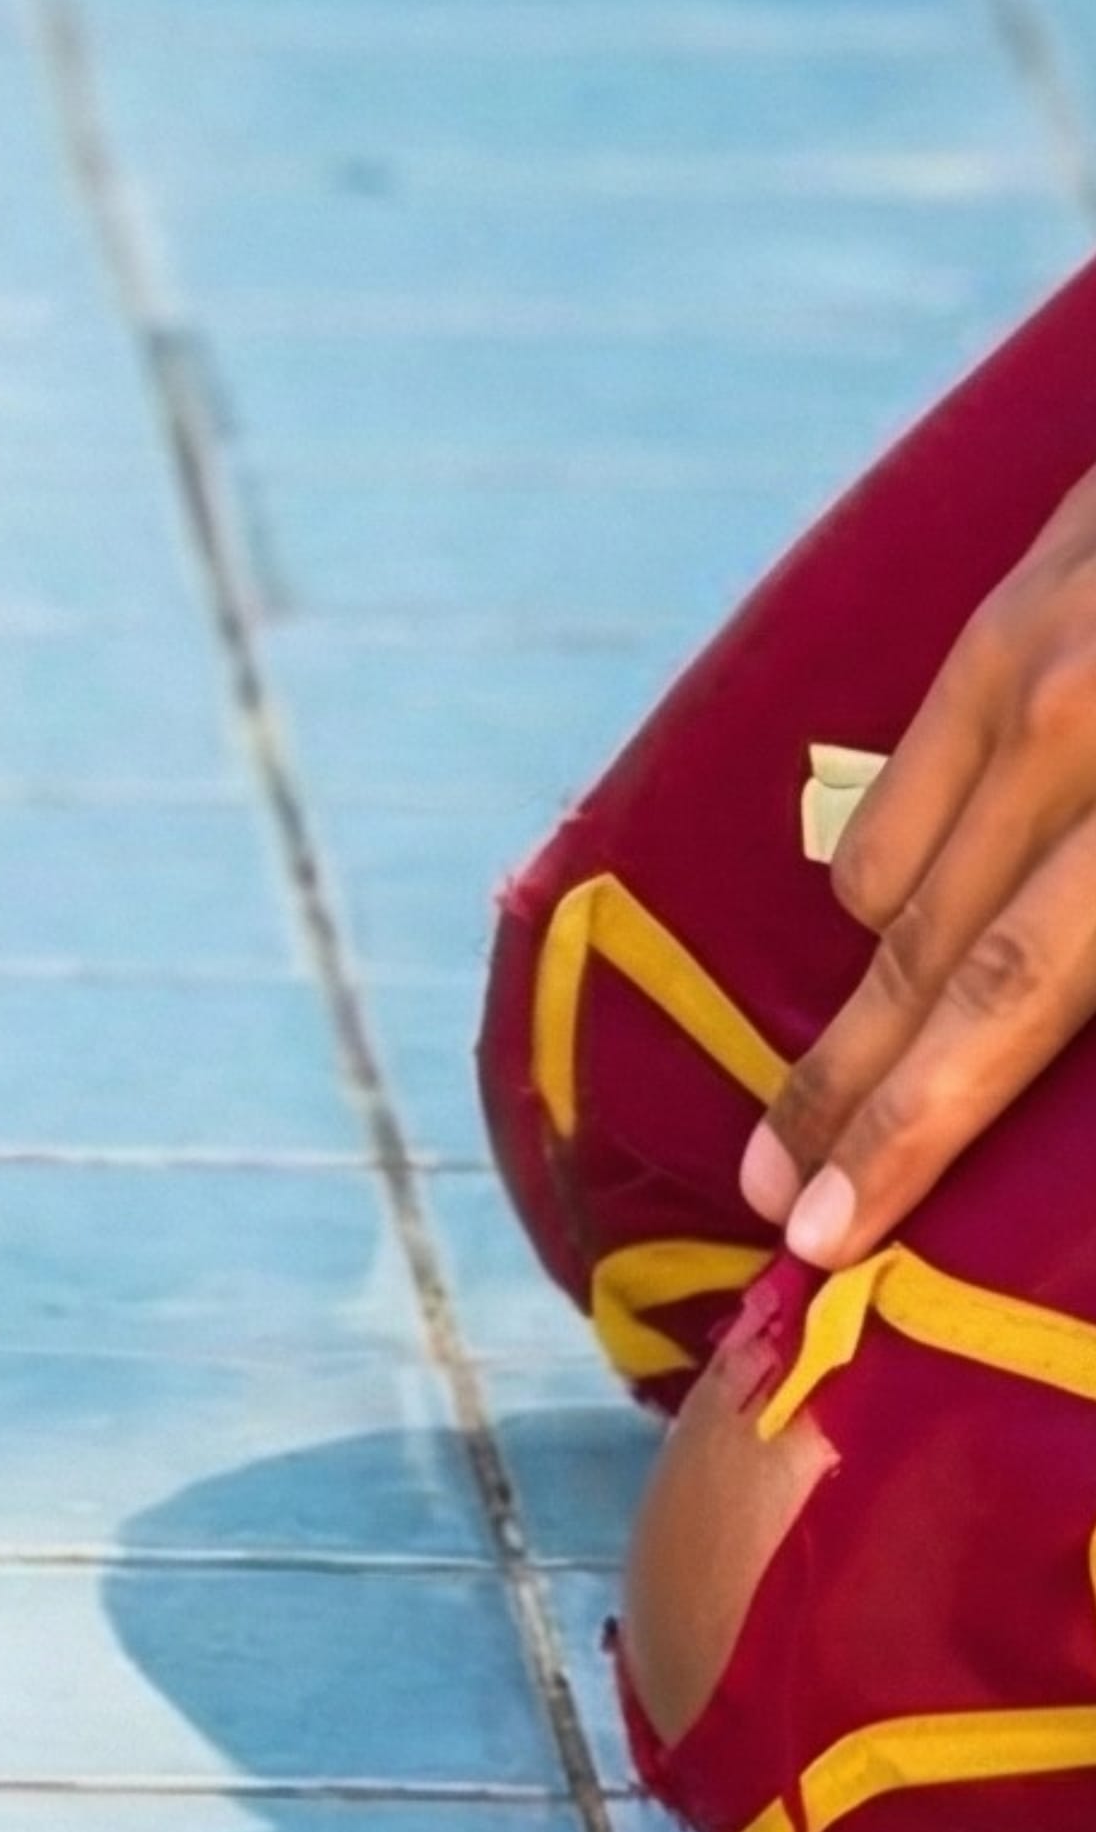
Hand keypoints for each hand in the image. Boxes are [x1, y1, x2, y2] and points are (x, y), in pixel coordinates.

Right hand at [749, 466, 1095, 1267]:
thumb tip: (1089, 1019)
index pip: (1007, 999)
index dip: (912, 1130)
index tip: (825, 1238)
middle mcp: (1086, 730)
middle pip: (924, 952)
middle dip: (842, 1096)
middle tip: (768, 1208)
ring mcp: (1042, 651)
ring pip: (902, 863)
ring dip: (865, 995)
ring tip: (825, 1100)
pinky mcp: (1023, 593)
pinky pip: (918, 762)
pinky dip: (897, 863)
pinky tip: (891, 924)